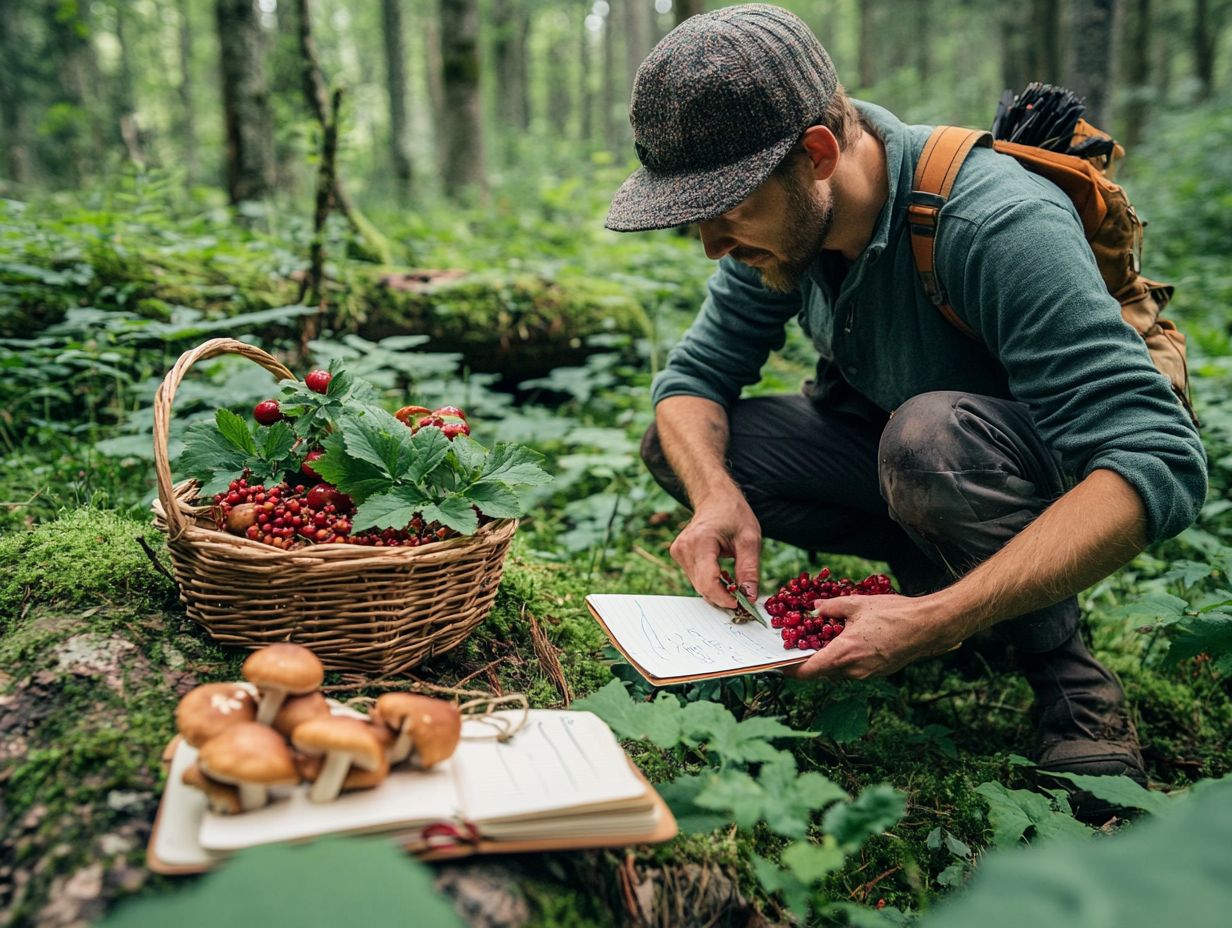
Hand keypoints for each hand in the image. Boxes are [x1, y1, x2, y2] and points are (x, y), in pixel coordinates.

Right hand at [669, 492, 761, 608]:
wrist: (716, 498)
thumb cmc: (734, 515)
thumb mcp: (750, 540)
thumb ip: (749, 570)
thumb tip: (750, 597)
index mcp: (700, 541)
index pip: (708, 581)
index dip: (724, 598)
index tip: (741, 604)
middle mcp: (684, 548)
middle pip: (702, 586)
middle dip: (723, 597)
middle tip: (744, 599)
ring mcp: (678, 552)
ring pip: (699, 585)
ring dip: (718, 591)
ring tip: (736, 585)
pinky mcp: (678, 555)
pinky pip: (696, 578)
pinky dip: (711, 583)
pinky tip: (723, 575)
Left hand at [782, 592, 960, 680]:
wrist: (928, 626)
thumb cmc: (894, 614)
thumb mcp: (857, 604)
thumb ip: (830, 607)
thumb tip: (813, 608)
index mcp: (844, 654)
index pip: (807, 672)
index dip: (789, 671)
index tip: (778, 665)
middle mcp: (854, 670)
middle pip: (821, 671)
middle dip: (810, 659)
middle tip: (802, 642)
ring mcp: (867, 674)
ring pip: (838, 670)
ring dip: (829, 657)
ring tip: (827, 636)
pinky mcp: (878, 673)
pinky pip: (854, 669)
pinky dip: (846, 658)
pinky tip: (849, 640)